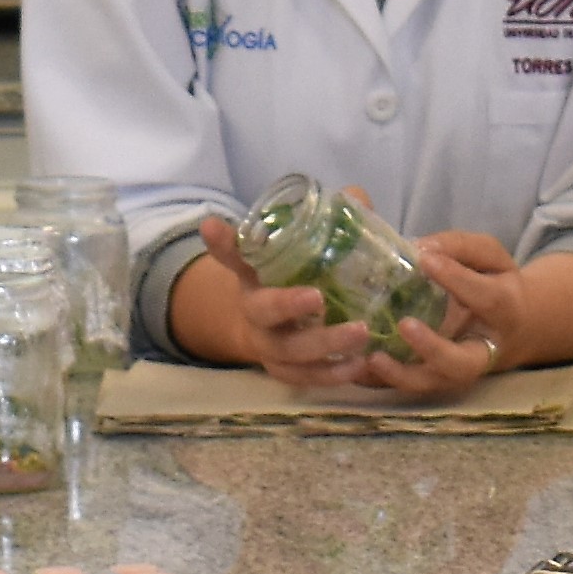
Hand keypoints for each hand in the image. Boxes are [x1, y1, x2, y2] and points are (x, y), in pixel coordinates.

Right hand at [173, 223, 370, 386]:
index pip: (233, 253)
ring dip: (324, 345)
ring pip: (289, 350)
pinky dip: (331, 375)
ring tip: (360, 334)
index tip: (211, 226)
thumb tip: (357, 196)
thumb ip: (328, 223)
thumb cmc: (292, 278)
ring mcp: (267, 345)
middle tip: (319, 297)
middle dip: (287, 305)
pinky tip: (359, 366)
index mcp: (253, 273)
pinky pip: (305, 378)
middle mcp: (254, 309)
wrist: (267, 328)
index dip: (223, 242)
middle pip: (263, 310)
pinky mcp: (284, 371)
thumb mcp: (300, 249)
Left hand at [386, 235, 543, 402]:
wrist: (513, 327)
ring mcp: (457, 371)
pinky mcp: (435, 379)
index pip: (486, 298)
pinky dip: (381, 381)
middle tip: (405, 324)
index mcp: (504, 310)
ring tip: (371, 358)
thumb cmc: (495, 283)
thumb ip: (460, 247)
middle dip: (432, 348)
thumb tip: (420, 248)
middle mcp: (483, 350)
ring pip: (433, 383)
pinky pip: (407, 386)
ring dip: (400, 375)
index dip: (456, 279)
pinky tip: (356, 368)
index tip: (425, 260)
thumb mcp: (490, 256)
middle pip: (462, 363)